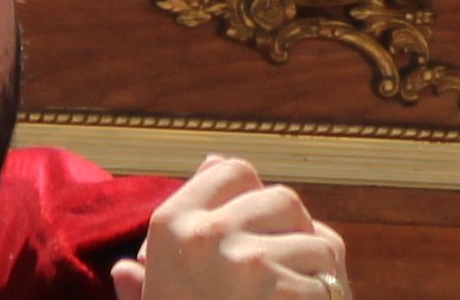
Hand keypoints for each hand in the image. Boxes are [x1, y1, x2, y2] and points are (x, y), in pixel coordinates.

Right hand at [109, 154, 348, 299]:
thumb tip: (130, 260)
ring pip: (317, 239)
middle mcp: (207, 233)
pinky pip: (329, 279)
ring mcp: (248, 259)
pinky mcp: (285, 289)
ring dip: (319, 274)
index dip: (253, 197)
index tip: (255, 230)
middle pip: (282, 199)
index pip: (231, 171)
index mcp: (170, 227)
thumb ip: (148, 275)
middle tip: (286, 275)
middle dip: (294, 234)